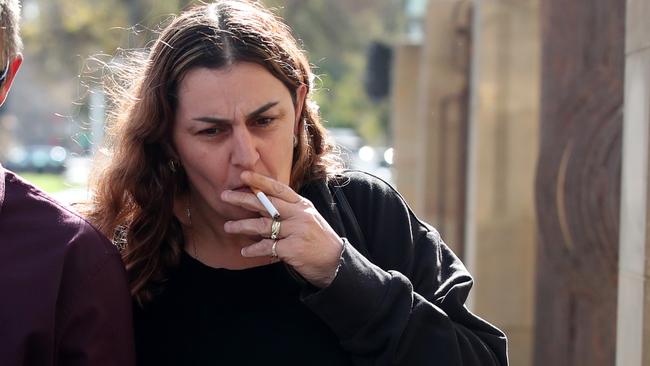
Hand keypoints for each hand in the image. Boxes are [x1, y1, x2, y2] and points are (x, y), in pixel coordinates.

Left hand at [221, 171, 343, 287]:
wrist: (336, 262)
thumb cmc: (318, 240)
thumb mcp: (307, 219)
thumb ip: (288, 211)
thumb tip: (261, 204)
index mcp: (302, 205)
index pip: (278, 189)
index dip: (260, 181)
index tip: (243, 176)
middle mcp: (300, 215)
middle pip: (267, 204)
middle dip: (243, 199)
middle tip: (225, 196)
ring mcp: (297, 231)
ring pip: (263, 225)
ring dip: (242, 226)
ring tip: (228, 227)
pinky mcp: (293, 248)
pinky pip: (268, 247)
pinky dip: (254, 249)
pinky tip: (244, 251)